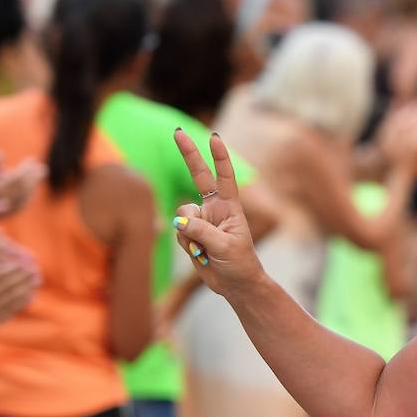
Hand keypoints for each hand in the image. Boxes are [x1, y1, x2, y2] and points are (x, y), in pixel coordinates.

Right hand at [0, 229, 39, 342]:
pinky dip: (21, 303)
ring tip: (36, 281)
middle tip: (35, 270)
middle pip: (10, 286)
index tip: (23, 262)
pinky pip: (11, 311)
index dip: (13, 269)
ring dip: (26, 289)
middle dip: (24, 277)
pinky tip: (28, 297)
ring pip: (13, 298)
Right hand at [171, 130, 266, 297]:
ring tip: (207, 249)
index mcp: (230, 207)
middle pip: (199, 176)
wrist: (235, 284)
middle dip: (188, 154)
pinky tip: (201, 254)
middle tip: (177, 131)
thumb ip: (202, 231)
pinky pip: (178, 232)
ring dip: (190, 234)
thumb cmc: (239, 263)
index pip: (224, 177)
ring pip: (182, 215)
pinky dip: (187, 245)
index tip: (214, 136)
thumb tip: (180, 221)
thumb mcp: (225, 246)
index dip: (219, 157)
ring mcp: (201, 220)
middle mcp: (214, 208)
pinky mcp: (190, 234)